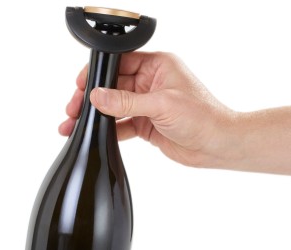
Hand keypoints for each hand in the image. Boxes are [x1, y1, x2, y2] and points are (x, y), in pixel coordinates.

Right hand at [59, 51, 235, 167]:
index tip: (80, 85)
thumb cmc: (202, 117)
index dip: (97, 74)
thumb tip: (97, 96)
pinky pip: (122, 125)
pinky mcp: (147, 124)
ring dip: (96, 117)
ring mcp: (148, 104)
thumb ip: (126, 101)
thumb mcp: (161, 105)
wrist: (217, 145)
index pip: (119, 63)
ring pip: (114, 108)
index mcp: (157, 65)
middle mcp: (150, 82)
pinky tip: (94, 135)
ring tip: (75, 125)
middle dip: (91, 99)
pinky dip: (108, 131)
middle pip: (112, 87)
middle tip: (73, 109)